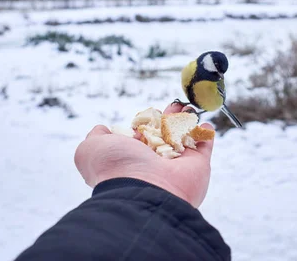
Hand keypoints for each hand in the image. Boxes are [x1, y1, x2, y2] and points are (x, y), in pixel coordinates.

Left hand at [74, 103, 213, 207]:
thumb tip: (102, 129)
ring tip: (188, 107)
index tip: (150, 112)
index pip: (141, 137)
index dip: (145, 123)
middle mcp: (154, 162)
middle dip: (169, 118)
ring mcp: (177, 164)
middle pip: (164, 134)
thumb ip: (96, 136)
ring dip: (187, 121)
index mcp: (131, 157)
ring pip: (184, 137)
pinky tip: (204, 123)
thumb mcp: (91, 149)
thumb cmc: (116, 168)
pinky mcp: (198, 165)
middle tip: (175, 105)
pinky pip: (203, 145)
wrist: (143, 191)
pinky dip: (205, 134)